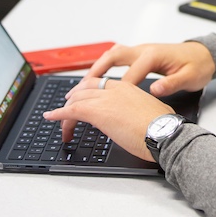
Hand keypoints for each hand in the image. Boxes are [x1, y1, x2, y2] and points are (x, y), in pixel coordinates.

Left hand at [44, 78, 173, 159]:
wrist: (164, 133)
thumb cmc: (162, 127)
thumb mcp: (150, 111)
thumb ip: (138, 110)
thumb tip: (136, 118)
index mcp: (128, 87)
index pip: (100, 83)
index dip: (87, 90)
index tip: (80, 96)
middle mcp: (114, 89)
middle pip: (85, 88)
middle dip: (73, 98)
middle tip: (66, 108)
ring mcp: (105, 99)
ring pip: (77, 99)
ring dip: (65, 111)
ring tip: (59, 121)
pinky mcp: (97, 112)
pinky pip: (71, 111)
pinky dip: (59, 114)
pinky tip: (52, 117)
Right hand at [83, 41, 214, 97]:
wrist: (205, 55)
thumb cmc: (198, 66)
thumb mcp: (189, 77)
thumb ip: (172, 83)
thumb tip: (155, 90)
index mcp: (153, 56)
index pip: (130, 74)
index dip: (117, 90)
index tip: (105, 103)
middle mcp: (144, 50)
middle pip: (113, 56)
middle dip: (96, 71)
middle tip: (82, 87)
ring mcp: (141, 51)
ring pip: (113, 55)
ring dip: (98, 67)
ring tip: (85, 83)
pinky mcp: (142, 55)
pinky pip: (119, 58)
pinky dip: (106, 66)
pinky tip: (100, 79)